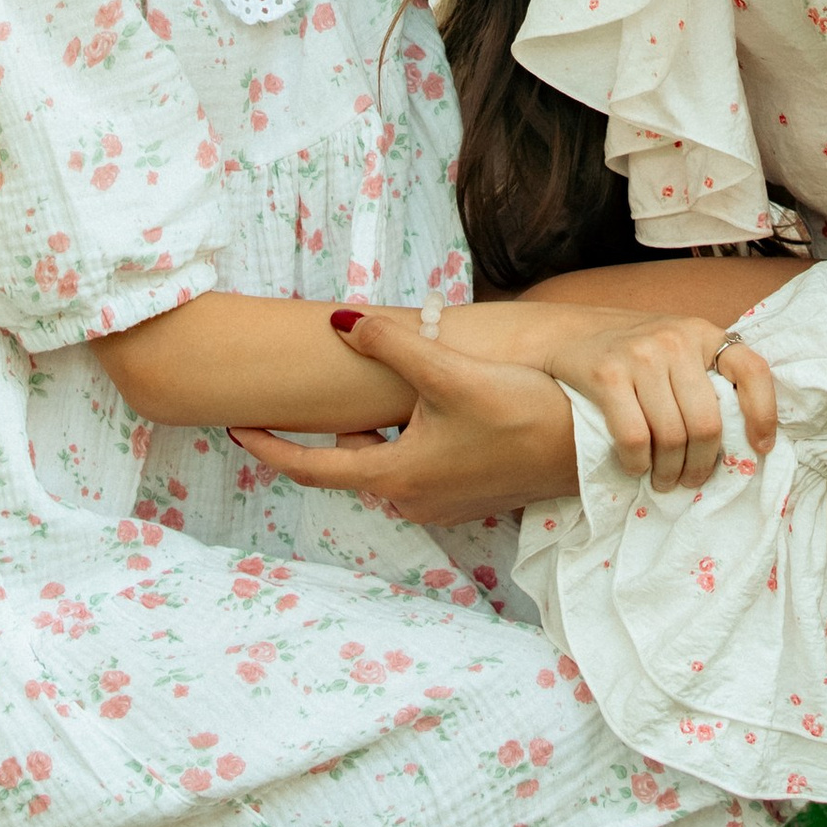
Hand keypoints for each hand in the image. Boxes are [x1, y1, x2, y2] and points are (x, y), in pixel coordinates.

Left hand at [230, 312, 578, 525]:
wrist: (590, 449)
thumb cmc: (522, 412)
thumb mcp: (449, 372)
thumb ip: (391, 345)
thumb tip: (339, 323)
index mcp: (395, 477)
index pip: (311, 466)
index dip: (268, 447)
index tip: (236, 427)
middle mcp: (412, 500)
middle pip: (353, 455)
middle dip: (348, 419)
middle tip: (356, 375)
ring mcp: (441, 502)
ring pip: (388, 459)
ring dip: (387, 425)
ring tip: (416, 382)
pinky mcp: (468, 495)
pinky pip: (419, 464)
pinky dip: (416, 435)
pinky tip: (449, 403)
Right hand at [543, 308, 778, 492]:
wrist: (568, 334)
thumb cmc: (633, 353)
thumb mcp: (677, 351)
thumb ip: (705, 380)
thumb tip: (744, 443)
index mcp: (702, 334)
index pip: (751, 369)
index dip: (764, 413)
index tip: (760, 448)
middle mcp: (675, 340)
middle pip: (707, 423)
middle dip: (701, 465)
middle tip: (690, 481)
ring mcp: (640, 355)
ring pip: (672, 437)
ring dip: (669, 472)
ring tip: (664, 480)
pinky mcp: (607, 374)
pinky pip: (634, 438)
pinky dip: (638, 464)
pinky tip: (636, 467)